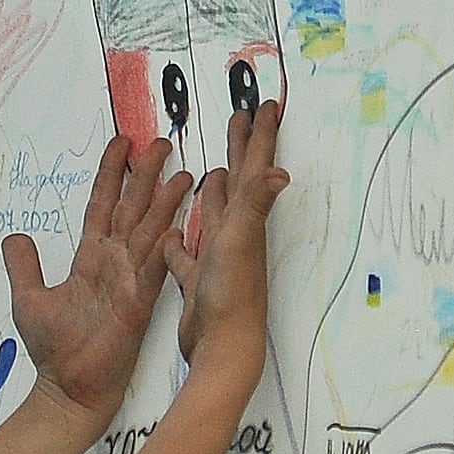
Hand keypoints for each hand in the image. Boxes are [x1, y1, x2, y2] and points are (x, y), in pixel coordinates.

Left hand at [4, 134, 193, 422]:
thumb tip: (14, 237)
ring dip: (164, 201)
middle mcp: (114, 262)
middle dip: (145, 174)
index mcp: (91, 258)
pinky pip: (153, 266)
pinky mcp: (138, 302)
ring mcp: (129, 279)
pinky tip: (178, 222)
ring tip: (182, 172)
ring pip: (149, 230)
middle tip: (160, 142)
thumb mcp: (28, 298)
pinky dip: (164, 244)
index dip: (111, 173)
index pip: (102, 204)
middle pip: (132, 207)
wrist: (68, 387)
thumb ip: (23, 265)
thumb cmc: (53, 348)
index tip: (122, 143)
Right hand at [173, 99, 288, 368]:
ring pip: (215, 216)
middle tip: (240, 117)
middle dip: (240, 148)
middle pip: (238, 181)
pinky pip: (186, 255)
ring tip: (212, 170)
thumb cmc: (232, 296)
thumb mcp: (240, 242)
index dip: (260, 135)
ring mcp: (218, 257)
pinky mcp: (198, 281)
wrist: (221, 348)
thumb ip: (255, 205)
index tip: (265, 105)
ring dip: (214, 192)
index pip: (254, 166)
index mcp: (244, 219)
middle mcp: (235, 233)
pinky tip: (172, 234)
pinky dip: (179, 241)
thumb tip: (281, 171)